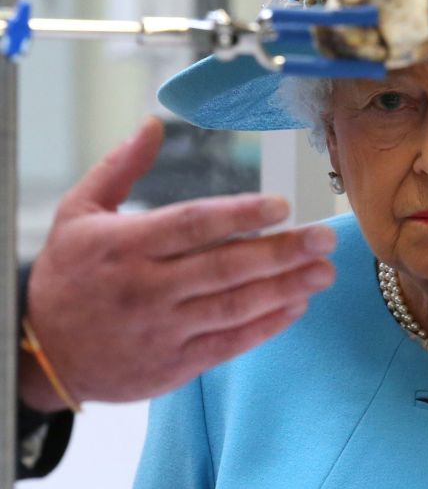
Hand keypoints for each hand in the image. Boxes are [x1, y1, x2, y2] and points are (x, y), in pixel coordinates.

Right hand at [19, 117, 335, 410]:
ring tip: (324, 271)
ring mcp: (162, 329)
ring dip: (286, 288)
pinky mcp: (173, 364)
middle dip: (282, 251)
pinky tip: (296, 305)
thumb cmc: (68, 275)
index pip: (192, 225)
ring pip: (235, 306)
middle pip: (226, 266)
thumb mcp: (78, 211)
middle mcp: (146, 288)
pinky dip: (267, 325)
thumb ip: (120, 167)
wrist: (42, 352)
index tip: (282, 205)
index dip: (241, 214)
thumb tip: (152, 124)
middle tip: (325, 238)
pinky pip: (229, 343)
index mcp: (125, 245)